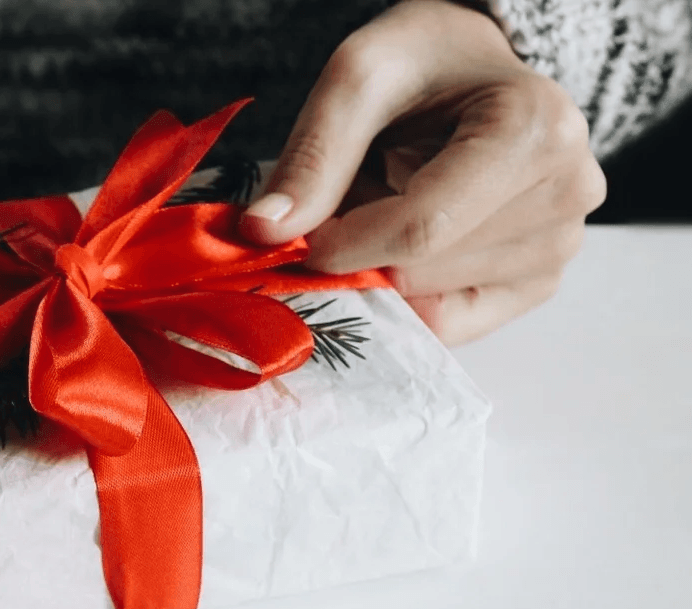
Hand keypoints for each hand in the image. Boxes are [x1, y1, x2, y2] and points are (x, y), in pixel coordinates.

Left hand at [242, 0, 605, 344]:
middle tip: (358, 189)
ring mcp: (558, 248)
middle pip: (420, 271)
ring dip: (384, 265)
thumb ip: (313, 156)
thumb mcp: (359, 77)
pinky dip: (406, 294)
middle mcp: (567, 196)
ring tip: (394, 198)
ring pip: (428, 302)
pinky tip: (408, 242)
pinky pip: (448, 323)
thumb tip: (264, 232)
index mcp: (537, 133)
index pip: (422, 229)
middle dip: (363, 246)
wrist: (472, 66)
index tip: (294, 233)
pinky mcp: (538, 284)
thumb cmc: (423, 61)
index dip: (342, 243)